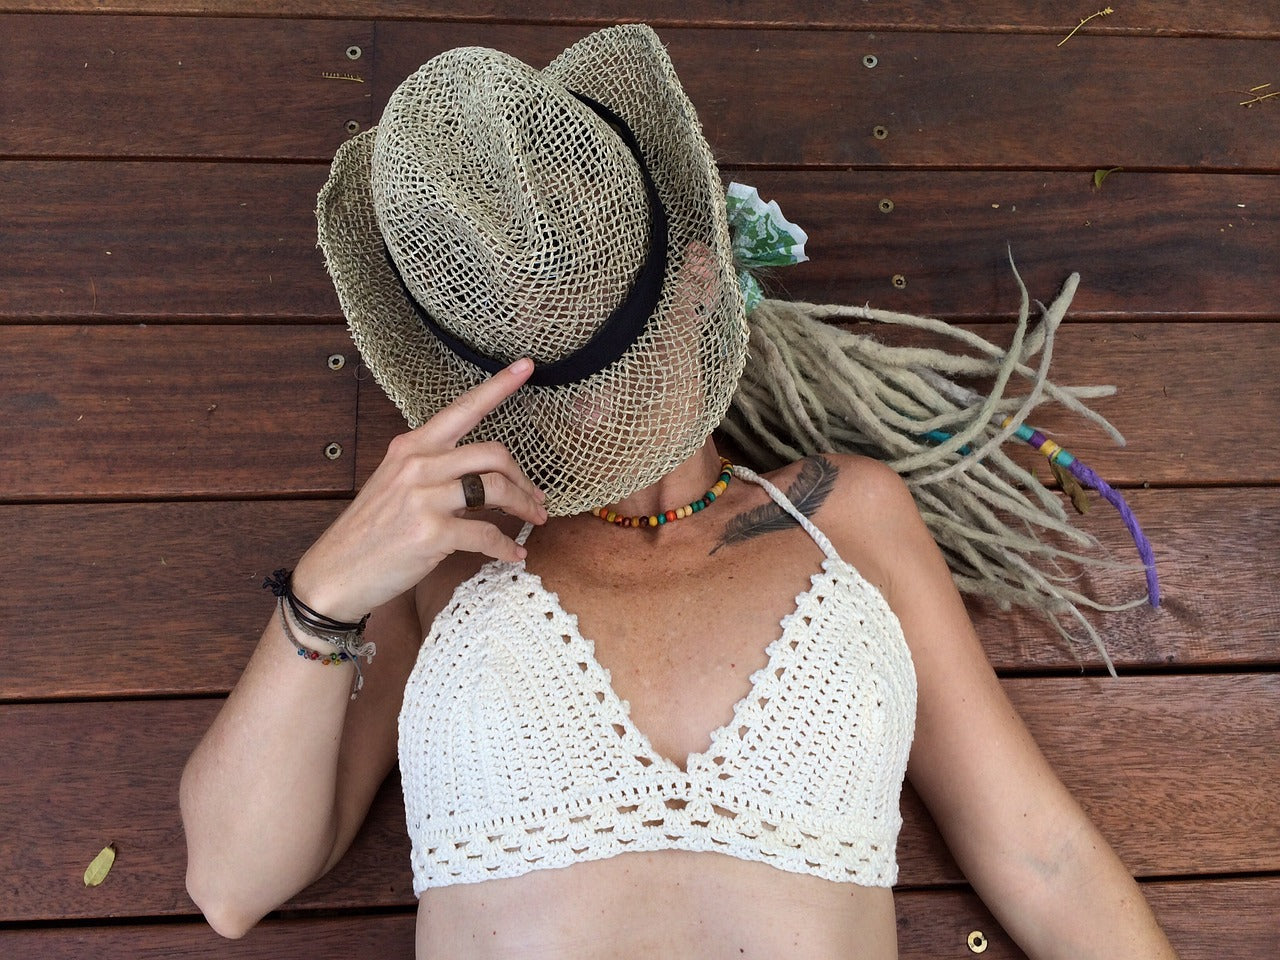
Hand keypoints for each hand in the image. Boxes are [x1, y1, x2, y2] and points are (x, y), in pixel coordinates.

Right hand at [292, 358, 546, 620]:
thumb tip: (482, 478)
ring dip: (524, 506)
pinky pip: (486, 535)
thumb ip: (435, 471)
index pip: (463, 408)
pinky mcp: (431, 533)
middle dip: (524, 477)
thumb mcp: (396, 485)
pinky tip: (513, 553)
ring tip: (534, 519)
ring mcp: (424, 498)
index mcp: (412, 446)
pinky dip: (506, 547)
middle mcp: (418, 464)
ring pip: (496, 489)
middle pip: (494, 453)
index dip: (499, 386)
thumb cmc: (371, 531)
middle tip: (536, 498)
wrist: (335, 573)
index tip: (527, 366)